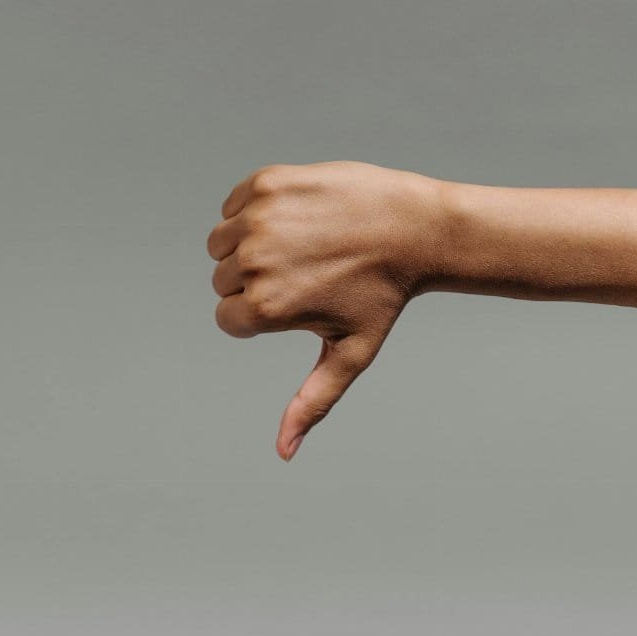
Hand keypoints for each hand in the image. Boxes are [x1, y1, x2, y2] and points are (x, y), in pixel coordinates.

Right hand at [207, 161, 446, 459]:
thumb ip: (311, 401)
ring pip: (221, 242)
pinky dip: (254, 210)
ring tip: (301, 245)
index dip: (262, 316)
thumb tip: (284, 453)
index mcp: (265, 309)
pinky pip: (234, 205)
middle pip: (222, 281)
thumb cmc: (383, 296)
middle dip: (256, 281)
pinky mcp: (265, 183)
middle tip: (309, 273)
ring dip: (248, 246)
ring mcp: (258, 219)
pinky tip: (299, 217)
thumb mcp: (349, 354)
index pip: (228, 318)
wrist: (415, 228)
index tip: (303, 303)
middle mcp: (255, 263)